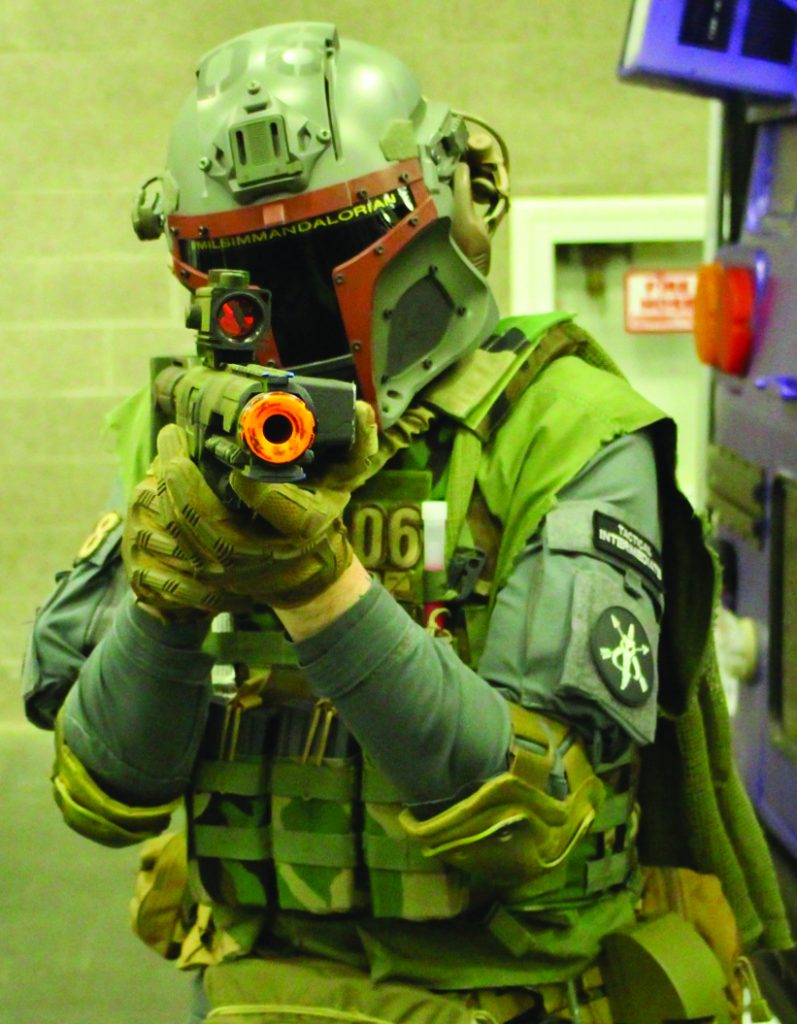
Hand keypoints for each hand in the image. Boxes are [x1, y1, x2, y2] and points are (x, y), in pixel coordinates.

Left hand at [122, 402, 378, 614]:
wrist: (305, 580)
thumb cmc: (321, 525)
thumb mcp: (343, 487)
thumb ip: (356, 448)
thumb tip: (363, 410)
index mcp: (299, 529)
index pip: (270, 504)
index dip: (251, 485)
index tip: (233, 454)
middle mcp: (260, 552)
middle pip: (204, 515)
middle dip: (180, 470)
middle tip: (172, 434)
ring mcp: (227, 567)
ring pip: (181, 525)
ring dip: (165, 484)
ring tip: (167, 449)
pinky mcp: (204, 572)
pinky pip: (171, 537)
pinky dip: (162, 504)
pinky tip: (161, 477)